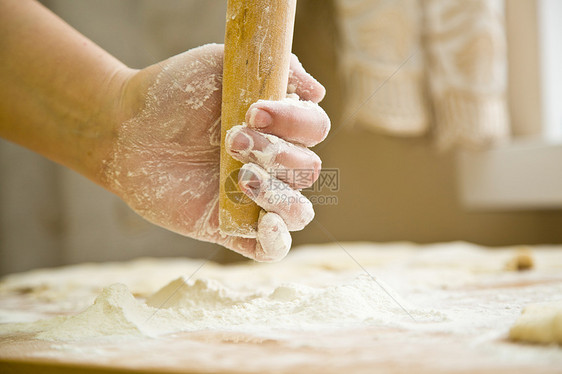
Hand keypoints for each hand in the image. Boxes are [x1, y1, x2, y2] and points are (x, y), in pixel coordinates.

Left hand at [103, 44, 329, 261]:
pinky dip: (278, 241)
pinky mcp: (232, 227)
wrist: (126, 130)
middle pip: (309, 169)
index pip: (314, 129)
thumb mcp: (222, 62)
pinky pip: (273, 249)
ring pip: (299, 211)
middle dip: (275, 154)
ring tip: (241, 176)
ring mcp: (254, 198)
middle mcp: (272, 163)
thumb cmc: (173, 93)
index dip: (295, 122)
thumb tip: (318, 92)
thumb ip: (274, 66)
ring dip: (278, 193)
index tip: (253, 112)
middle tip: (230, 139)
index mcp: (276, 126)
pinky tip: (265, 223)